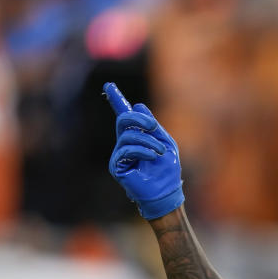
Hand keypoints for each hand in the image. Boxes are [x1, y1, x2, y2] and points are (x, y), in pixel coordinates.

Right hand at [104, 83, 183, 219]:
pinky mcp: (117, 166)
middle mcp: (125, 144)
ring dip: (148, 141)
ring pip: (127, 135)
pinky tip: (152, 157)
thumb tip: (137, 106)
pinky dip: (142, 151)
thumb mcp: (165, 143)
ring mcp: (120, 155)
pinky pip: (126, 150)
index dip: (116, 100)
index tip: (109, 85)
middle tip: (153, 126)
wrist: (167, 193)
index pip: (125, 117)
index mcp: (138, 138)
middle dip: (139, 119)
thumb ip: (153, 127)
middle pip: (124, 120)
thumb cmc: (168, 171)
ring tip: (159, 152)